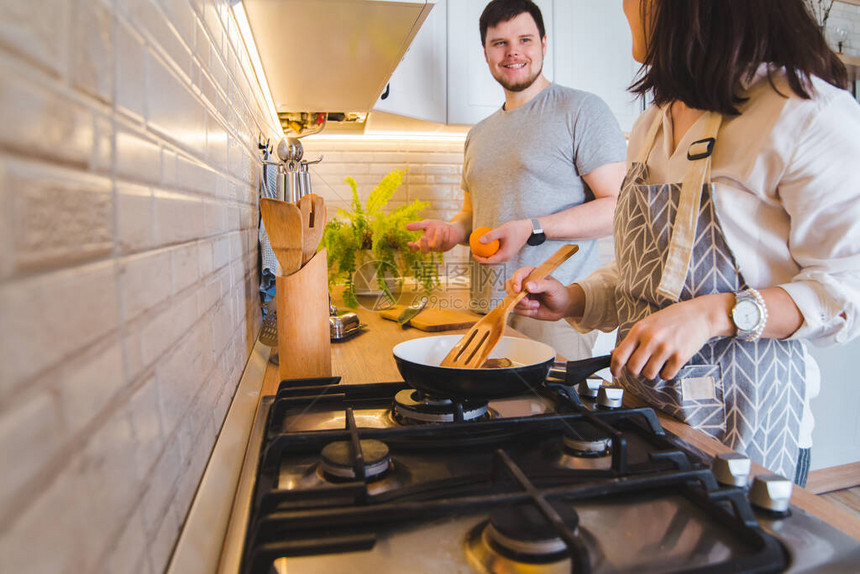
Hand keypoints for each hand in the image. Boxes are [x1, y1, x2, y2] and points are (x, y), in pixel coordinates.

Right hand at [406, 219, 462, 252]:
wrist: (452, 228)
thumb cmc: (437, 226)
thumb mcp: (427, 223)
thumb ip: (418, 225)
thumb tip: (406, 226)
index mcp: (423, 242)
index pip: (415, 247)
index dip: (412, 247)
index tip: (409, 243)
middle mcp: (430, 246)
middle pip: (424, 251)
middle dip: (423, 245)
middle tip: (423, 237)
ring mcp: (438, 248)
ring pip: (435, 245)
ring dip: (437, 236)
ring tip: (439, 228)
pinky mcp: (446, 246)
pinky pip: (444, 241)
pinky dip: (445, 234)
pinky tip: (446, 229)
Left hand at [472, 219, 531, 263]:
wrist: (528, 229)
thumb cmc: (516, 229)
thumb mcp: (502, 230)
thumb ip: (491, 236)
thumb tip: (479, 241)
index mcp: (505, 255)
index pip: (489, 261)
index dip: (479, 259)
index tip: (473, 253)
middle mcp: (506, 258)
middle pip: (490, 263)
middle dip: (481, 259)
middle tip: (474, 251)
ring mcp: (507, 256)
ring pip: (493, 259)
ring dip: (485, 256)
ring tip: (478, 248)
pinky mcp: (507, 252)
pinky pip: (496, 254)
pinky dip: (490, 252)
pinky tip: (486, 244)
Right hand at [506, 266, 583, 320]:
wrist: (562, 308)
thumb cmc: (559, 294)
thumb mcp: (553, 287)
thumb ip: (541, 285)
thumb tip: (527, 286)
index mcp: (531, 274)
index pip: (517, 274)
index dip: (515, 281)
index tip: (518, 290)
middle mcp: (524, 283)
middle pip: (509, 287)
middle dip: (517, 296)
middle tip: (526, 301)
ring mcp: (522, 295)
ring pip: (512, 300)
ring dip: (524, 305)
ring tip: (537, 305)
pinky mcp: (522, 306)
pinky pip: (516, 310)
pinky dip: (526, 311)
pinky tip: (535, 309)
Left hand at [611, 295, 728, 380]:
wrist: (699, 315)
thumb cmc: (672, 319)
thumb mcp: (647, 324)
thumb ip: (631, 340)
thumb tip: (614, 354)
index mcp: (639, 330)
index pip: (619, 355)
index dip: (614, 368)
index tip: (616, 373)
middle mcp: (651, 339)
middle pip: (633, 369)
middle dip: (635, 372)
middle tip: (641, 367)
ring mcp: (666, 348)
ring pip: (649, 374)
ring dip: (651, 373)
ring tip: (657, 362)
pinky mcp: (680, 357)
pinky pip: (666, 375)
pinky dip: (666, 373)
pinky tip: (669, 363)